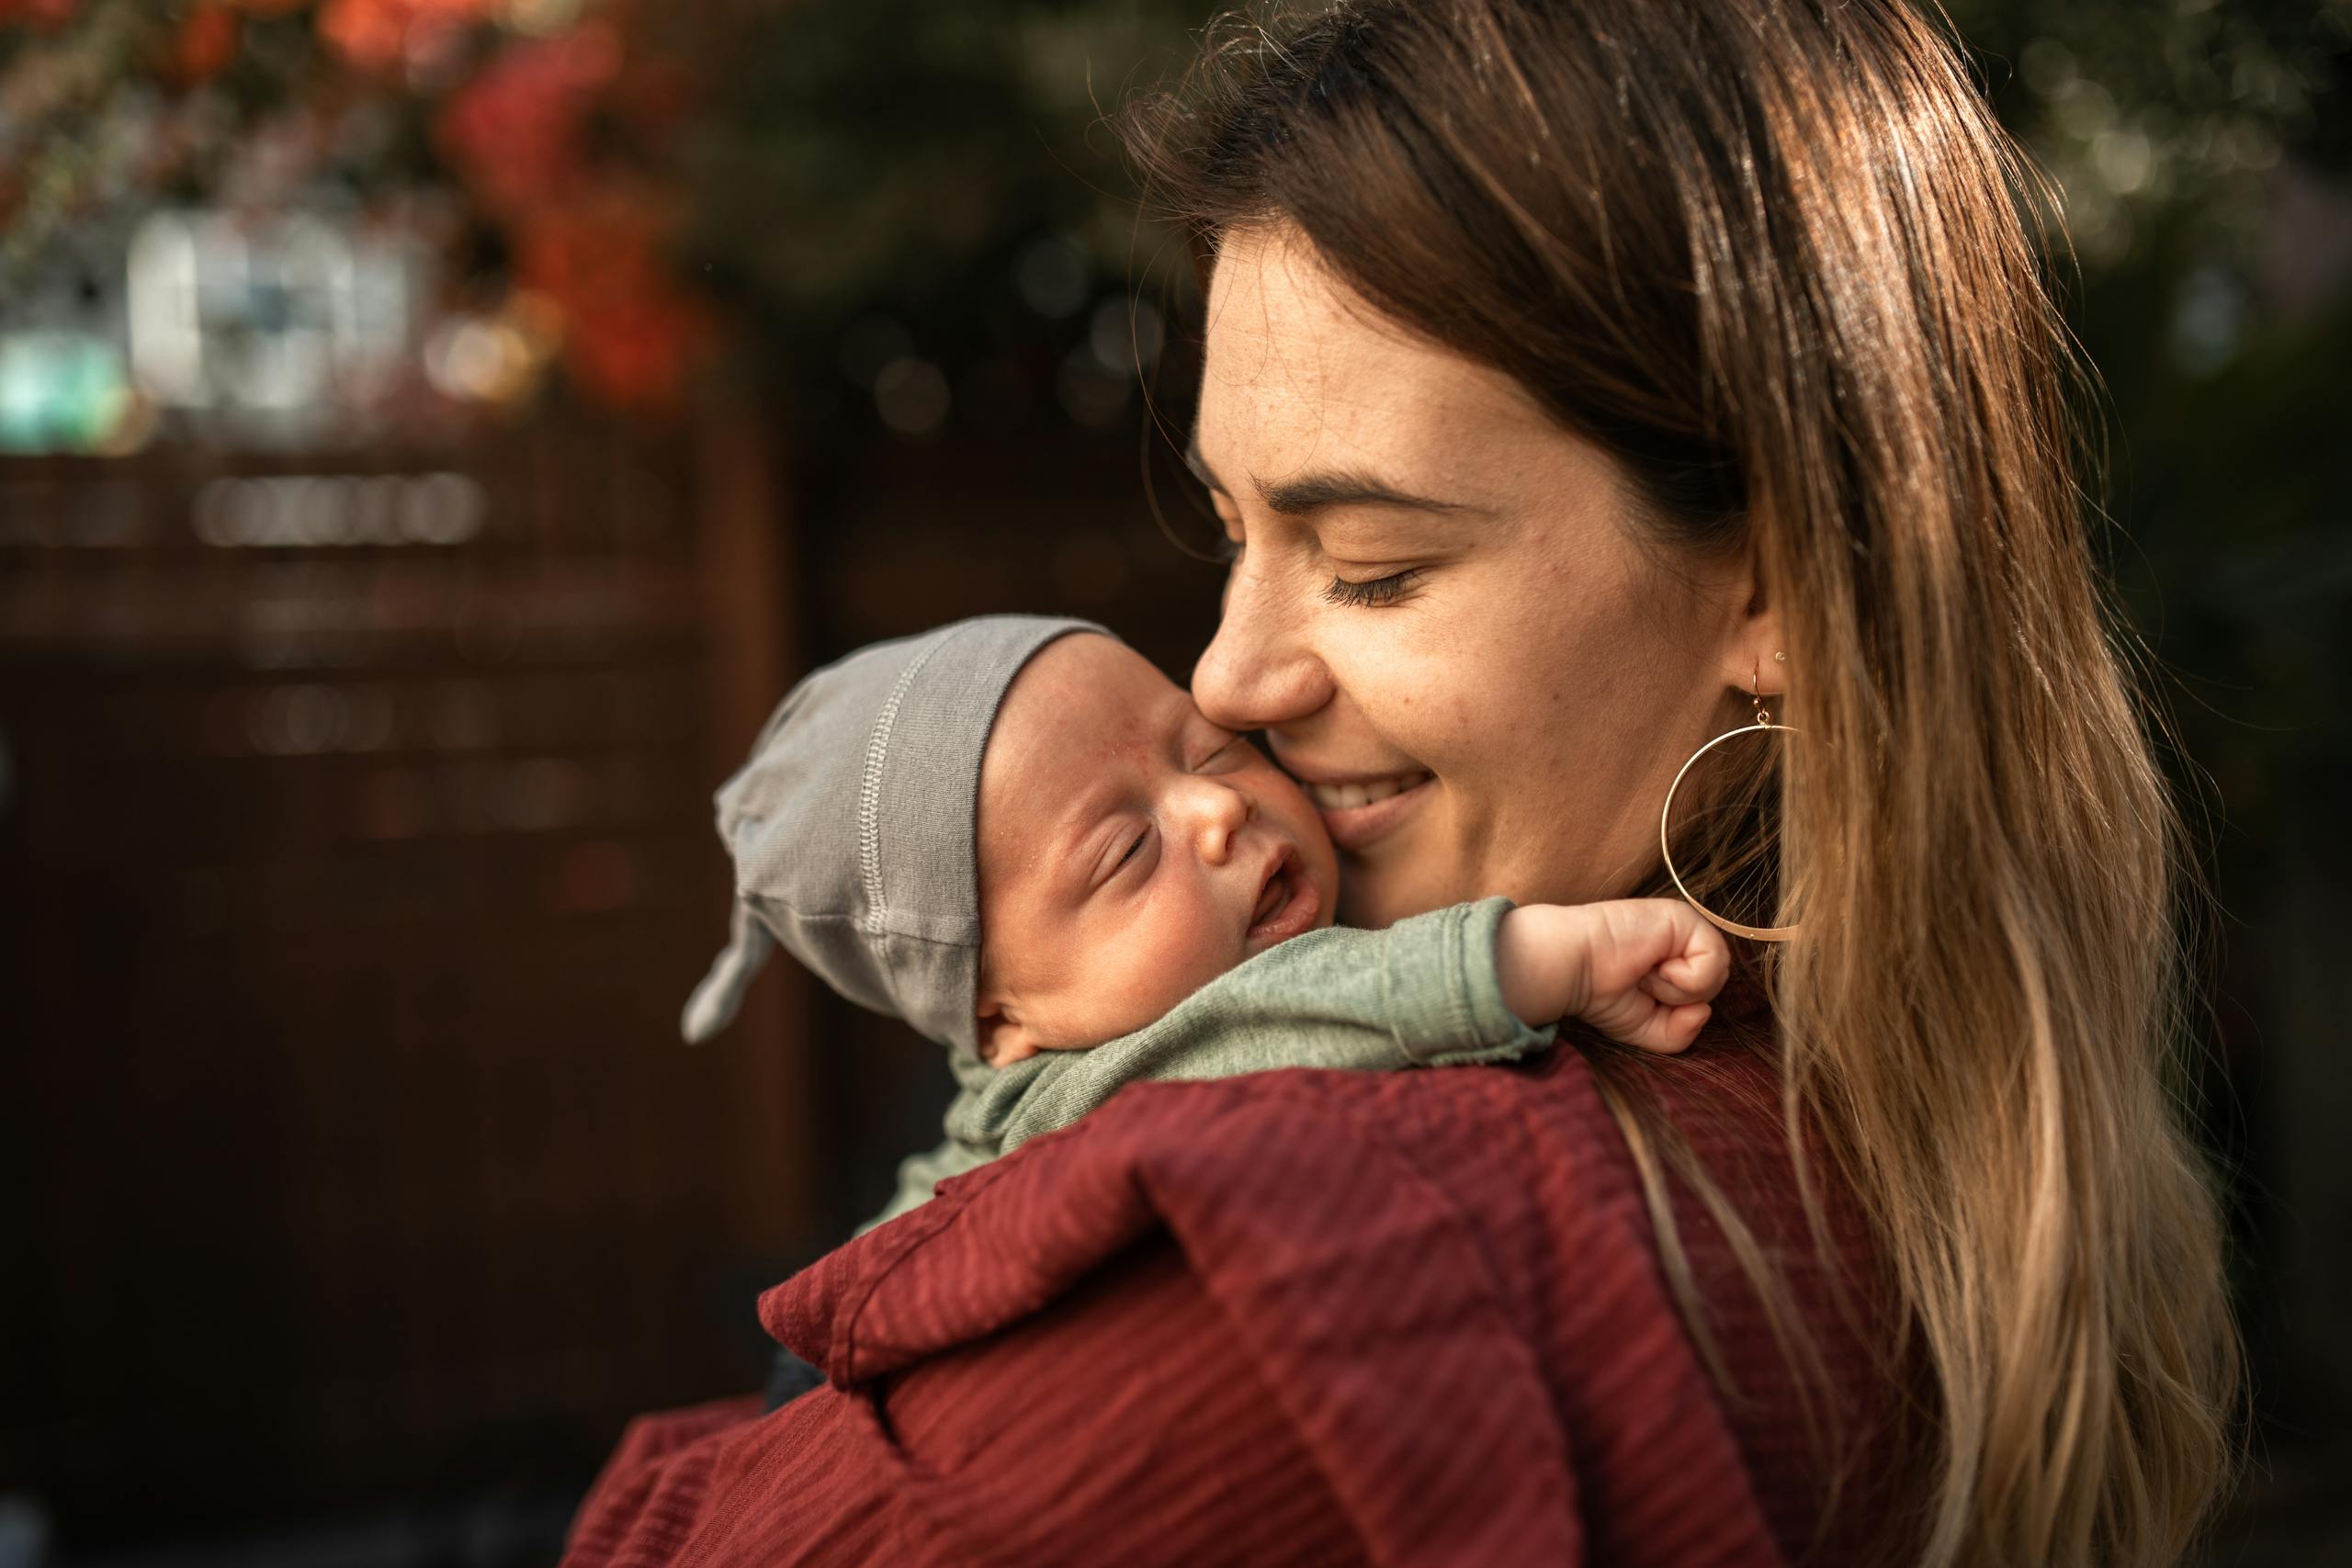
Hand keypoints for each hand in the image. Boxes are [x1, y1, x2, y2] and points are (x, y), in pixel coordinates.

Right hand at [1496, 899, 1732, 1054]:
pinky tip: (1654, 966)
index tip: (1642, 997)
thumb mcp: (1648, 1029)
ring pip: (1717, 975)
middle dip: (1679, 1000)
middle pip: (1715, 986)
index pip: (1704, 993)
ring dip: (1678, 989)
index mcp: (1673, 959)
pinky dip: (1684, 978)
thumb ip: (1682, 1032)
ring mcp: (1684, 927)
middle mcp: (1681, 941)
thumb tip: (1705, 1011)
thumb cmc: (1599, 994)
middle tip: (1642, 985)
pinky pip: (1713, 960)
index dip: (1680, 1009)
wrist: (1571, 968)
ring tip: (1644, 974)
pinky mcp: (1683, 918)